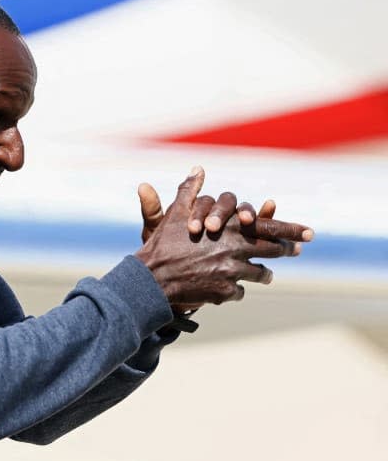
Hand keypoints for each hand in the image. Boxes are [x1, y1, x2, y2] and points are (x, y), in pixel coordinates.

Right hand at [134, 167, 312, 307]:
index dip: (291, 230)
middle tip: (295, 250)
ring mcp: (231, 272)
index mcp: (228, 227)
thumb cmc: (163, 244)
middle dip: (285, 250)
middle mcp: (235, 249)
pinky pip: (239, 291)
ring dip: (262, 274)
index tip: (310, 233)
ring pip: (259, 274)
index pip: (269, 226)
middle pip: (272, 250)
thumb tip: (197, 168)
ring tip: (266, 275)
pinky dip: (235, 289)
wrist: (151, 279)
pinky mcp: (224, 292)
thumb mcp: (175, 214)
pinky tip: (230, 288)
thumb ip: (189, 191)